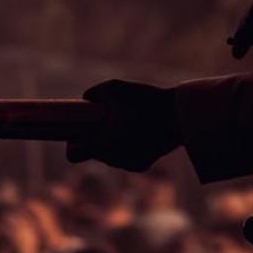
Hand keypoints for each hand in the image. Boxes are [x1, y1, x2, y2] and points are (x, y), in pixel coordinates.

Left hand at [65, 79, 180, 172]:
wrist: (179, 116)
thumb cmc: (146, 101)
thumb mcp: (115, 87)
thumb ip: (95, 92)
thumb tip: (87, 98)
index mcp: (102, 145)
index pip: (73, 154)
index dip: (73, 142)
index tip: (82, 130)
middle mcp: (113, 159)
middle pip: (95, 152)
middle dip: (97, 137)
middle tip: (109, 118)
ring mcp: (128, 164)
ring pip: (112, 154)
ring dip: (115, 141)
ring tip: (129, 120)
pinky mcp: (142, 165)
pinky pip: (128, 156)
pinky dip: (130, 145)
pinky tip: (142, 130)